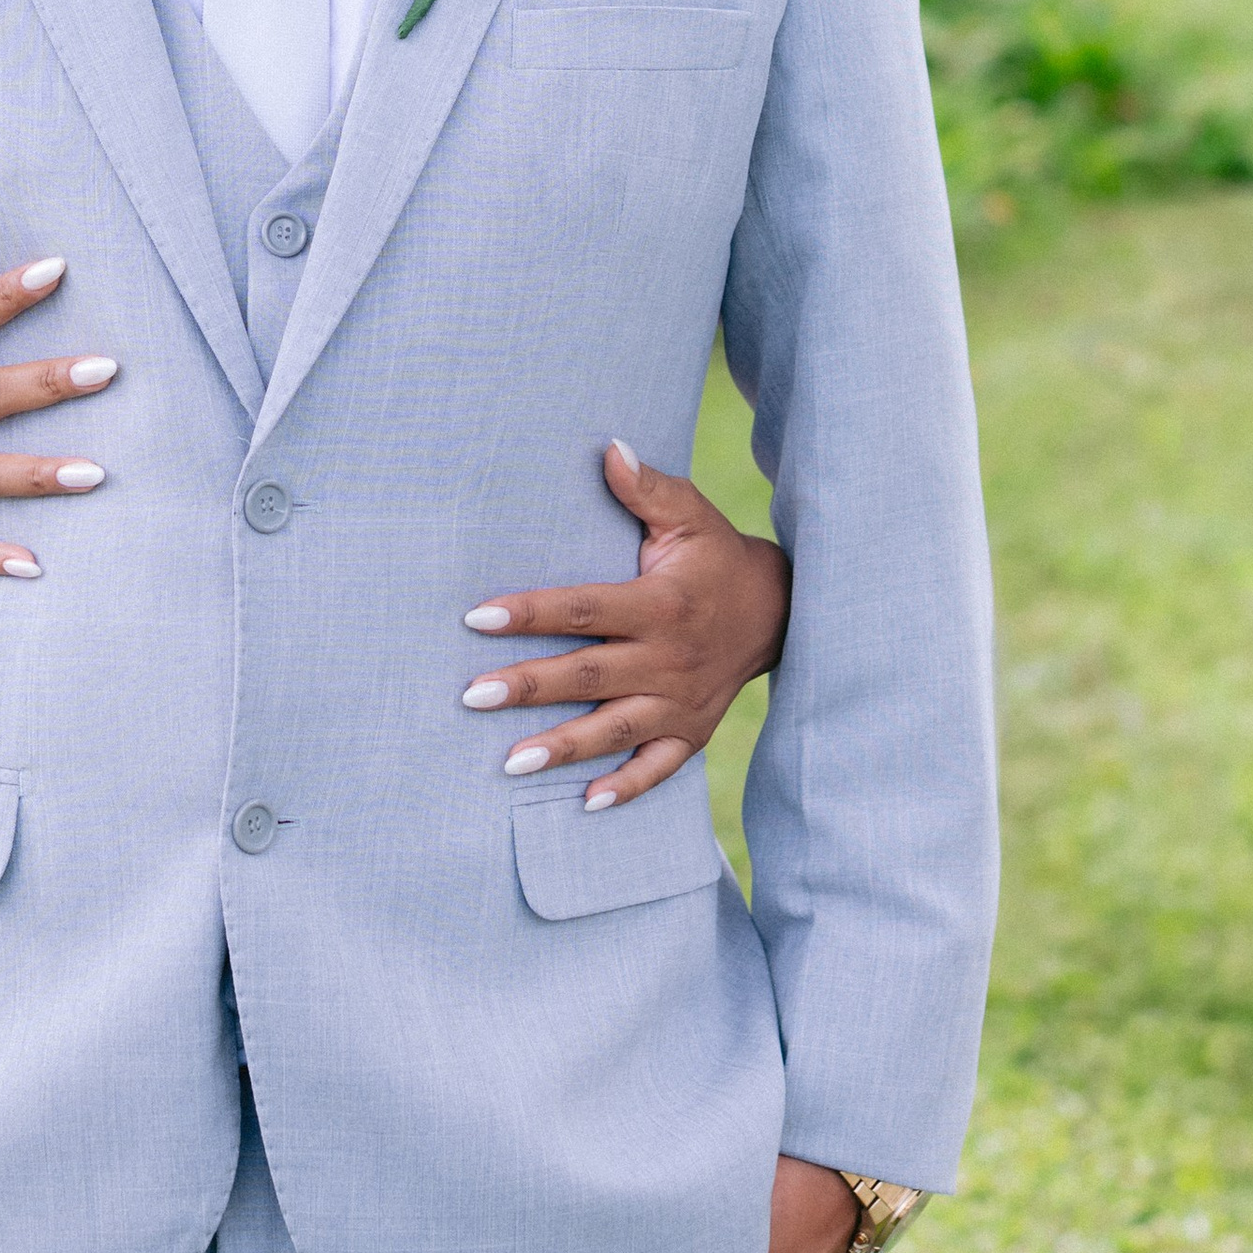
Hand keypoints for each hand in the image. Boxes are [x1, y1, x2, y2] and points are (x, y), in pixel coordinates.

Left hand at [458, 441, 790, 802]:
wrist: (781, 611)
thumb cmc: (716, 557)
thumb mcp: (690, 515)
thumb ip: (647, 488)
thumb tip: (609, 448)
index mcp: (661, 604)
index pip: (585, 608)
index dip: (532, 611)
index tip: (478, 616)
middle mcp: (670, 658)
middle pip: (590, 674)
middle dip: (530, 686)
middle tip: (472, 697)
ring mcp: (682, 702)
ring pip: (615, 729)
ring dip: (563, 748)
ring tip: (509, 764)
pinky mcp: (693, 731)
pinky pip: (659, 767)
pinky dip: (626, 787)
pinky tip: (585, 804)